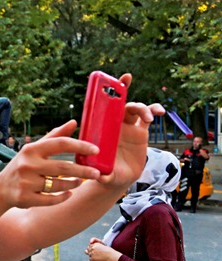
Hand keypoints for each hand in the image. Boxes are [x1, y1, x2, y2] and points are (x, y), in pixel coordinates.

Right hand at [0, 120, 101, 208]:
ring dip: (73, 184)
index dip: (80, 146)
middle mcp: (27, 164)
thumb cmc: (21, 166)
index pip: (61, 144)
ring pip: (58, 185)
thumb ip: (54, 136)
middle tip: (96, 173)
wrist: (0, 189)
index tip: (96, 150)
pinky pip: (51, 199)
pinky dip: (63, 197)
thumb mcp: (34, 149)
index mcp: (31, 149)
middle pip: (63, 167)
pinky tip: (69, 193)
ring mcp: (26, 182)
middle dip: (83, 170)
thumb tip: (74, 122)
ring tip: (80, 181)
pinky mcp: (26, 198)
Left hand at [85, 238, 120, 260]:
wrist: (111, 256)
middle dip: (92, 251)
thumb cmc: (108, 251)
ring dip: (93, 256)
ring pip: (89, 254)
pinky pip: (90, 259)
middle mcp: (92, 247)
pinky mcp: (92, 258)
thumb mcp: (101, 246)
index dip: (93, 248)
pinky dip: (94, 260)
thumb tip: (85, 251)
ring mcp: (92, 253)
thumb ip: (93, 247)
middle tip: (98, 253)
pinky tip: (99, 259)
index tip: (98, 250)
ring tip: (100, 256)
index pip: (90, 245)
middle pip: (88, 249)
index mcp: (95, 244)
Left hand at [99, 74, 164, 188]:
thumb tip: (100, 177)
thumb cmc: (106, 173)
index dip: (108, 92)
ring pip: (135, 109)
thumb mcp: (103, 175)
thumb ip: (102, 175)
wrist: (118, 178)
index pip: (103, 107)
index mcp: (102, 129)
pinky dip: (153, 111)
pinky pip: (147, 117)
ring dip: (143, 109)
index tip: (115, 81)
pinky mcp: (140, 133)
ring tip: (149, 118)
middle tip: (132, 100)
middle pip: (120, 104)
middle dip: (124, 93)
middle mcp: (114, 125)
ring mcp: (128, 127)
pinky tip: (159, 112)